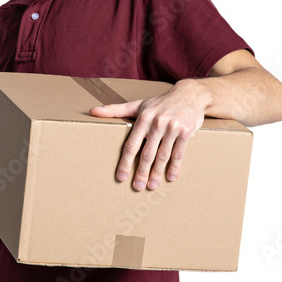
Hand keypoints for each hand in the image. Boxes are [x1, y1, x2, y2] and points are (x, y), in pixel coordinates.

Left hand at [88, 79, 208, 190]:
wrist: (190, 94)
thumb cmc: (160, 103)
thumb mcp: (138, 105)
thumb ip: (115, 109)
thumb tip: (92, 111)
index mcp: (143, 118)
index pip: (131, 144)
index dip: (126, 162)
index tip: (121, 176)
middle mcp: (157, 123)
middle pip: (147, 153)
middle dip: (142, 172)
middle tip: (137, 186)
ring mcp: (172, 127)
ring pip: (162, 155)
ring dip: (157, 173)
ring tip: (152, 186)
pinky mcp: (186, 132)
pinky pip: (179, 153)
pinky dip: (175, 167)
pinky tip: (170, 177)